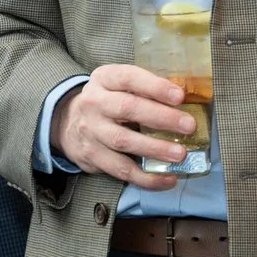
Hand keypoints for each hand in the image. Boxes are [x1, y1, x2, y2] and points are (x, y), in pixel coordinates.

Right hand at [50, 63, 195, 189]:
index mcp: (104, 79)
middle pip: (127, 108)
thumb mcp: (118, 85)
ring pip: (123, 141)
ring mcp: (91, 131)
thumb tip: (187, 103)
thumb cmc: (108, 101)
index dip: (155, 87)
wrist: (67, 123)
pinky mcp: (91, 156)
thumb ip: (145, 90)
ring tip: (180, 154)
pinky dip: (146, 177)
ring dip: (154, 149)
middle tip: (189, 126)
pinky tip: (167, 179)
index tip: (180, 96)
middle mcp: (94, 103)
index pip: (129, 78)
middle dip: (161, 118)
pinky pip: (120, 170)